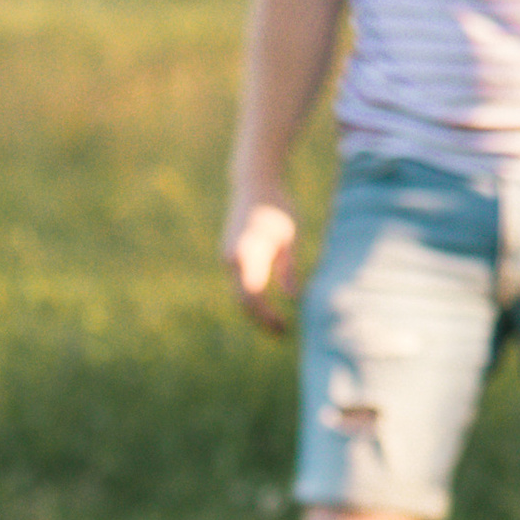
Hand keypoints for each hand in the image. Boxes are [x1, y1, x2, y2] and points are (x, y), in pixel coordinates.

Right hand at [225, 197, 300, 335]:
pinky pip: (239, 285)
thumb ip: (288, 268)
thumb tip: (292, 298)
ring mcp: (228, 259)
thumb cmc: (278, 208)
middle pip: (242, 301)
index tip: (284, 327)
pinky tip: (269, 309)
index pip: (252, 296)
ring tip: (278, 326)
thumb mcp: (290, 238)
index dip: (266, 316)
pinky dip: (252, 300)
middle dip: (260, 320)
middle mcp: (231, 259)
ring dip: (255, 313)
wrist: (255, 184)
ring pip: (239, 295)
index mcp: (247, 253)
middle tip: (281, 335)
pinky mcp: (230, 258)